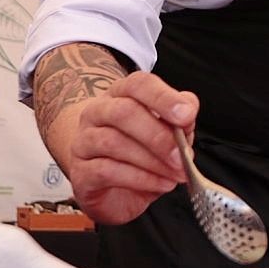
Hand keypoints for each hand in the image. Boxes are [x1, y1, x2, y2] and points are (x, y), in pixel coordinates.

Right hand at [51, 71, 195, 223]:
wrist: (108, 183)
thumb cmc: (140, 150)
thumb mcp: (166, 133)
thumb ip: (179, 121)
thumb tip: (188, 112)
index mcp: (121, 94)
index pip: (139, 84)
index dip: (164, 98)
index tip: (186, 115)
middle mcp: (97, 112)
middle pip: (123, 112)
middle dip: (158, 136)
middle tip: (181, 156)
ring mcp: (84, 141)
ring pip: (113, 143)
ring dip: (152, 161)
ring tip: (176, 173)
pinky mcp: (80, 172)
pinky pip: (106, 171)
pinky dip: (140, 179)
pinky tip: (161, 183)